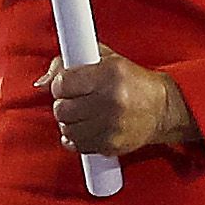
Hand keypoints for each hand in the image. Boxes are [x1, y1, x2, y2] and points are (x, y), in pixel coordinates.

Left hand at [44, 52, 194, 158]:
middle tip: (74, 100)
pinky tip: (86, 128)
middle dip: (63, 103)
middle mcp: (110, 101)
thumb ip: (71, 62)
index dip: (59, 84)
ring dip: (69, 122)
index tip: (65, 84)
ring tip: (82, 114)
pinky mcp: (111, 145)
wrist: (163, 109)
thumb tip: (42, 82)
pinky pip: (78, 145)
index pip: (63, 83)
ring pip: (67, 128)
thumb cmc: (134, 82)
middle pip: (62, 108)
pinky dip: (77, 138)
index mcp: (109, 74)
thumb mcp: (107, 59)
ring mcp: (110, 126)